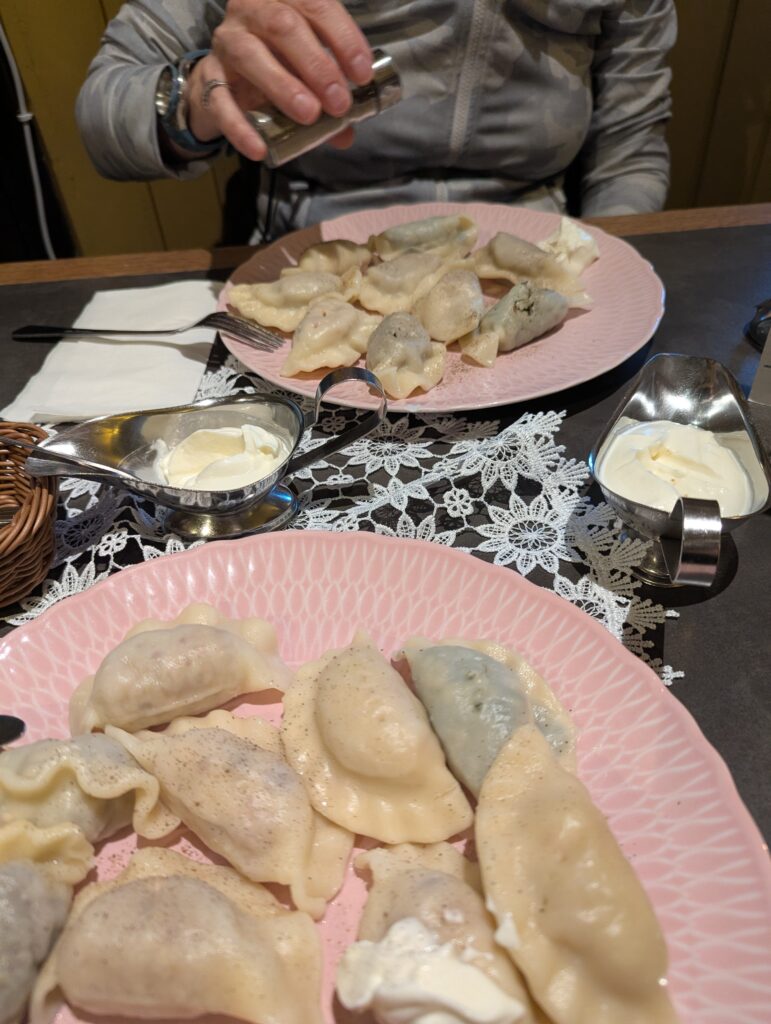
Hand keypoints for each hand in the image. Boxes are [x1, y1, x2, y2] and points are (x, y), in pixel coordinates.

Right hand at [187, 0, 372, 161]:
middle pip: (283, 26)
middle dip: (317, 65)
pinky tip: (260, 148)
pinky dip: (240, 127)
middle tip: (339, 102)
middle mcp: (251, 12)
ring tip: (309, 115)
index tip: (362, 74)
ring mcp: (226, 42)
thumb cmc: (275, 66)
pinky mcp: (208, 76)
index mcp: (282, 0)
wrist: (225, 81)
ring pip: (250, 54)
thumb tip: (347, 132)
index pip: (315, 6)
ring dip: (283, 86)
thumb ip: (328, 96)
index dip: (343, 38)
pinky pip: (220, 100)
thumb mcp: (306, 74)